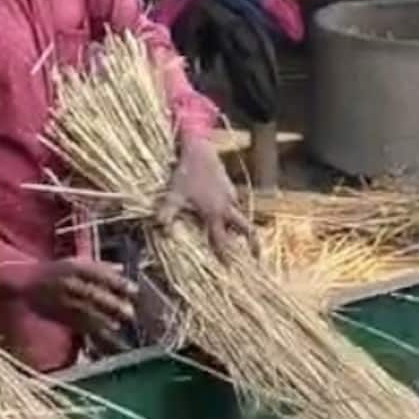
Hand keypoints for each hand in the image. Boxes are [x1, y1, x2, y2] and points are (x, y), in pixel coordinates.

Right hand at [23, 258, 138, 345]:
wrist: (25, 281)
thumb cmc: (55, 270)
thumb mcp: (75, 262)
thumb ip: (99, 266)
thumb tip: (123, 268)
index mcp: (73, 266)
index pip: (98, 274)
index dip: (117, 282)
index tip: (134, 289)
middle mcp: (67, 282)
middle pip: (91, 293)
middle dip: (111, 303)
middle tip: (129, 312)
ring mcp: (60, 298)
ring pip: (83, 310)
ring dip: (102, 318)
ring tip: (118, 324)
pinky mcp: (56, 312)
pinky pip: (75, 321)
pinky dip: (92, 326)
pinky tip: (106, 329)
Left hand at [156, 138, 256, 258]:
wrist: (199, 148)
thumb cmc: (185, 173)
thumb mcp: (173, 194)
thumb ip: (167, 213)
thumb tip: (161, 229)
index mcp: (215, 213)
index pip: (223, 240)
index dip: (226, 255)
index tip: (231, 269)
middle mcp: (227, 206)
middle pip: (245, 228)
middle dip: (253, 242)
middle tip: (257, 256)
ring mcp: (230, 194)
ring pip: (239, 214)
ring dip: (240, 225)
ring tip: (238, 236)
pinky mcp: (229, 184)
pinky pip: (234, 202)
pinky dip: (231, 210)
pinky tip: (224, 210)